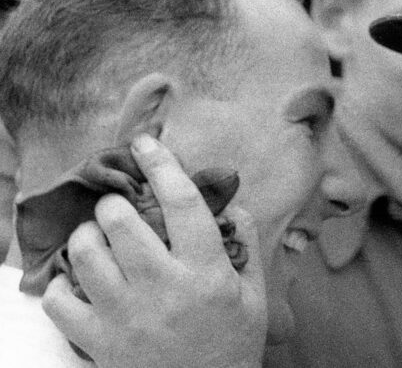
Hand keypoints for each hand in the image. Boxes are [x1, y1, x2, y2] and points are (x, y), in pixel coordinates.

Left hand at [42, 134, 267, 367]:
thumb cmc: (232, 344)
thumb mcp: (254, 295)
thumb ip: (246, 244)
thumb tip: (230, 204)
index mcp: (204, 272)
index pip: (182, 203)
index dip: (162, 165)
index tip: (146, 143)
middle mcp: (161, 287)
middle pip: (120, 221)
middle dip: (115, 205)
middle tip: (119, 210)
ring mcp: (124, 315)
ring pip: (85, 253)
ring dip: (88, 236)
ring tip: (97, 238)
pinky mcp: (97, 341)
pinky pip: (60, 300)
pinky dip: (64, 283)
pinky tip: (81, 280)